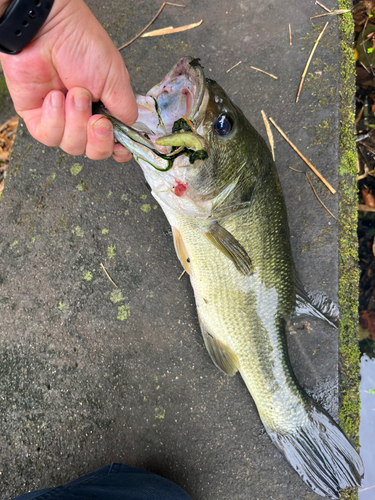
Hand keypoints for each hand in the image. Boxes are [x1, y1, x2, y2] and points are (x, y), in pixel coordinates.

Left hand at [0, 0, 136, 161]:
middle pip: (94, 152)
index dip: (117, 150)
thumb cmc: (82, 45)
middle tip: (96, 119)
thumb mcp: (116, 80)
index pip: (113, 145)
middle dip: (97, 139)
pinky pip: (48, 136)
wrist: (49, 29)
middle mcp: (83, 119)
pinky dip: (54, 119)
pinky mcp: (37, 118)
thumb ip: (126, 110)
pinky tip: (55, 96)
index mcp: (105, 111)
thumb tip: (131, 130)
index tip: (120, 147)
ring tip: (74, 94)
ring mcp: (60, 120)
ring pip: (72, 146)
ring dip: (75, 121)